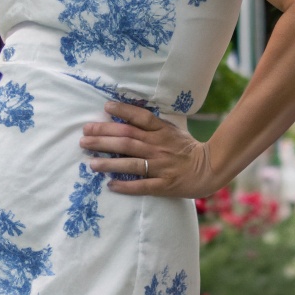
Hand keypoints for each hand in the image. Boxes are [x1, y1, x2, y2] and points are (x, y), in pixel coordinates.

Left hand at [81, 102, 217, 198]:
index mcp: (162, 131)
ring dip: (108, 162)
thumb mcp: (172, 130)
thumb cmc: (187, 148)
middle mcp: (159, 147)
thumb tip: (128, 115)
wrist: (210, 168)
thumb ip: (153, 124)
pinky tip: (110, 185)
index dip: (122, 111)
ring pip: (130, 162)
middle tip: (84, 136)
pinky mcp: (164, 185)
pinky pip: (142, 185)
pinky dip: (125, 185)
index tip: (105, 108)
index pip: (140, 117)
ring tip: (90, 162)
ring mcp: (161, 166)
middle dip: (103, 137)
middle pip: (127, 139)